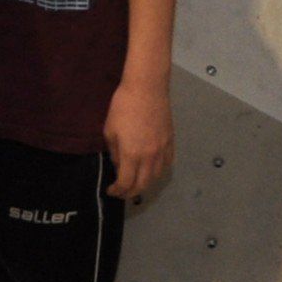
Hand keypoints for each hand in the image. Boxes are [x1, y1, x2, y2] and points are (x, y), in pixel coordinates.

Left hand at [103, 74, 176, 202]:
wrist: (147, 89)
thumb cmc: (123, 106)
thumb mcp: (109, 130)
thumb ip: (114, 151)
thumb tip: (119, 164)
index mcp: (131, 155)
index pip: (126, 183)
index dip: (118, 191)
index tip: (111, 191)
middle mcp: (149, 157)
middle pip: (143, 185)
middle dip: (130, 192)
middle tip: (122, 192)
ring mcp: (162, 151)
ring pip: (156, 177)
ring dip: (145, 184)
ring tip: (136, 182)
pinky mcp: (171, 142)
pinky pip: (167, 165)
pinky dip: (158, 172)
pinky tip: (151, 170)